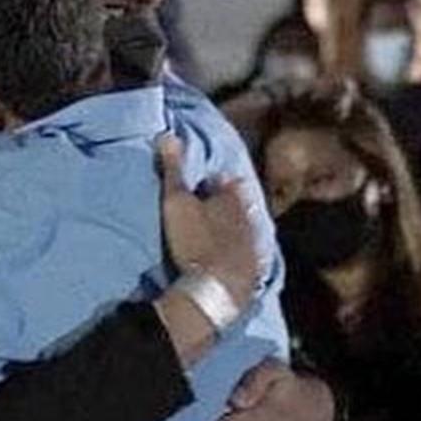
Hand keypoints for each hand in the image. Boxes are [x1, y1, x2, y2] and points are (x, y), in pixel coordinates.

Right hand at [157, 134, 260, 306]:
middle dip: (228, 204)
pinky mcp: (251, 272)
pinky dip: (239, 256)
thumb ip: (174, 170)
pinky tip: (232, 261)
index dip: (215, 182)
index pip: (226, 183)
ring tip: (221, 233)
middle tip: (214, 206)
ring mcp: (251, 246)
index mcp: (231, 200)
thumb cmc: (195, 239)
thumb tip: (168, 134)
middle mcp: (246, 219)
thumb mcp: (177, 201)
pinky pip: (248, 259)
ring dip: (234, 230)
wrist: (216, 285)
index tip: (206, 183)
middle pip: (239, 206)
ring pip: (245, 231)